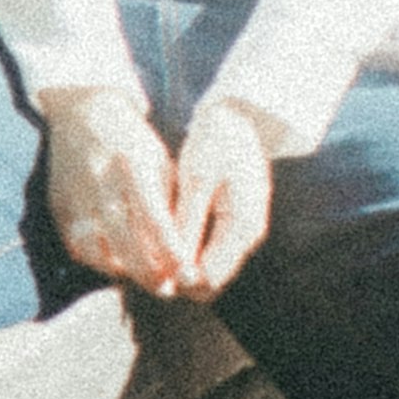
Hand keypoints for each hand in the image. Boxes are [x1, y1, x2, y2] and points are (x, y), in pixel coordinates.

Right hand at [41, 85, 189, 294]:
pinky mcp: (59, 207)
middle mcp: (100, 181)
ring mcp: (76, 195)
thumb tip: (181, 247)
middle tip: (165, 289)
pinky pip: (77, 246)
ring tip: (141, 278)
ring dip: (122, 270)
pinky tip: (115, 264)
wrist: (82, 112)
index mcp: (132, 163)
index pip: (153, 216)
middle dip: (148, 271)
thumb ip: (167, 199)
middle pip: (125, 241)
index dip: (169, 248)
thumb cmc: (131, 140)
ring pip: (98, 249)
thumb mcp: (157, 158)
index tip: (184, 271)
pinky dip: (97, 261)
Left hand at [169, 94, 278, 297]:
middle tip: (148, 265)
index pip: (211, 277)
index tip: (152, 270)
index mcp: (243, 225)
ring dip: (187, 269)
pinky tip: (169, 243)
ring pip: (213, 269)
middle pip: (213, 280)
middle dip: (182, 279)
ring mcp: (245, 231)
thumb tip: (176, 269)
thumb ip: (188, 226)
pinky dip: (193, 255)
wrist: (237, 117)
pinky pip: (214, 253)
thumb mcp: (196, 180)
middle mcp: (249, 236)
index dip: (179, 281)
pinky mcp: (237, 224)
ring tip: (155, 255)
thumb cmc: (215, 142)